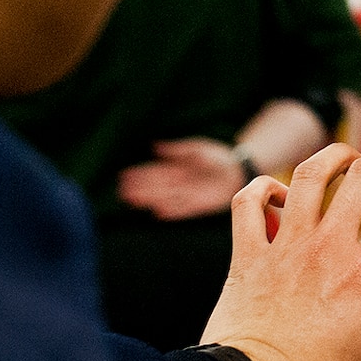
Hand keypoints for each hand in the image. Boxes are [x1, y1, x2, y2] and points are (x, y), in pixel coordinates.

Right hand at [118, 137, 246, 219]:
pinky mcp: (199, 205)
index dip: (140, 175)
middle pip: (156, 187)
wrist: (237, 170)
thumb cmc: (216, 157)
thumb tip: (155, 148)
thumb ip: (177, 150)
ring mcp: (188, 195)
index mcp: (176, 169)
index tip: (124, 177)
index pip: (154, 173)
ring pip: (165, 198)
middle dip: (140, 189)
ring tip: (134, 201)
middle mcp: (179, 184)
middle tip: (123, 192)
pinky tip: (158, 213)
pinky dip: (171, 211)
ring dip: (150, 200)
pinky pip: (182, 209)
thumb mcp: (196, 149)